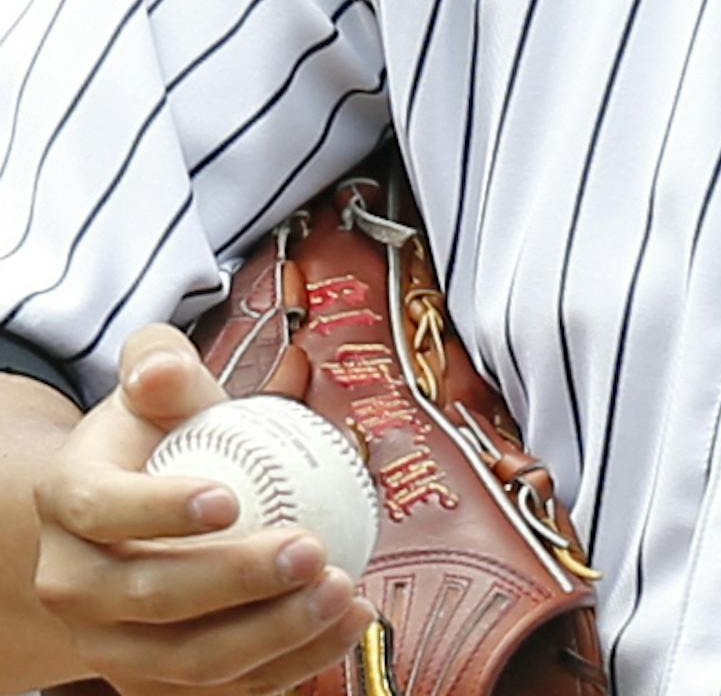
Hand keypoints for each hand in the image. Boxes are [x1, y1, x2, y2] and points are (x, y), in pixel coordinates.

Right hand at [30, 323, 377, 694]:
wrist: (131, 512)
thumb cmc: (157, 436)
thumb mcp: (155, 383)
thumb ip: (159, 362)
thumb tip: (161, 370)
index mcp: (69, 501)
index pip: (104, 510)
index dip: (160, 510)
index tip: (230, 500)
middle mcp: (74, 585)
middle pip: (149, 597)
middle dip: (235, 582)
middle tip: (313, 550)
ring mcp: (109, 644)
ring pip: (184, 662)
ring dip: (271, 636)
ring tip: (343, 591)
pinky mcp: (153, 681)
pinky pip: (218, 690)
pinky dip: (287, 667)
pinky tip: (346, 625)